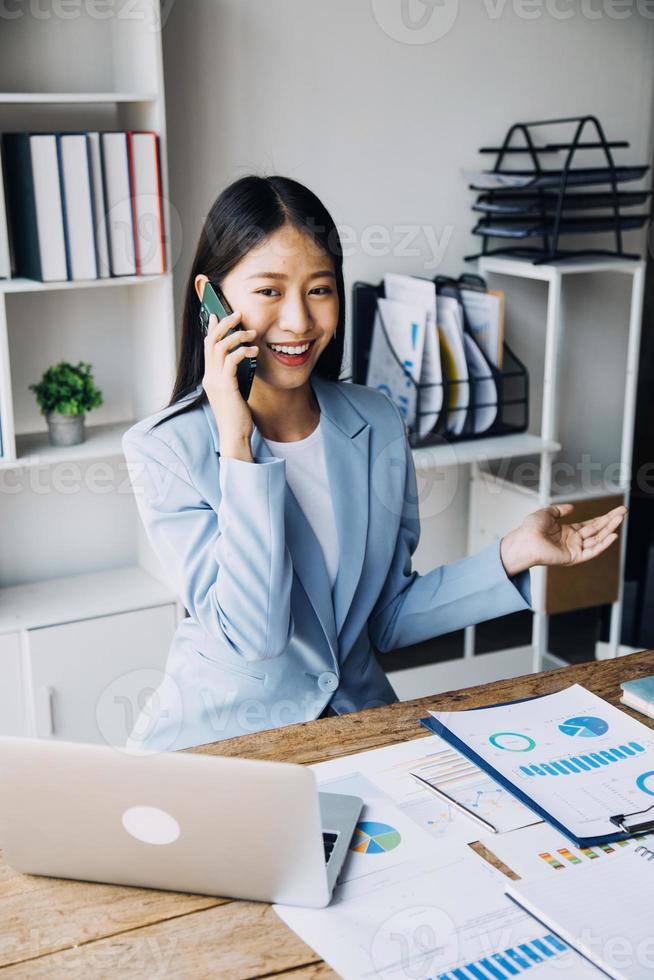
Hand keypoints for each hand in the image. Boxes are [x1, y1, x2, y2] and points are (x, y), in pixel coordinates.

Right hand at [202, 310, 258, 459]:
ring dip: (237, 335)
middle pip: (211, 341)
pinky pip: (231, 360)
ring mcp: (216, 381)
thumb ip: (233, 377)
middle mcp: (209, 377)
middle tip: (238, 314)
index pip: (207, 347)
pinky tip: (254, 351)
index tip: (218, 314)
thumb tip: (243, 361)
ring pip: (221, 347)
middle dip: (224, 324)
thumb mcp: (234, 392)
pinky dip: (242, 351)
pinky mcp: (226, 386)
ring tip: (252, 333)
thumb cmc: (237, 417)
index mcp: (210, 377)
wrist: (234, 436)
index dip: (212, 329)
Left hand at [499, 503, 626, 576]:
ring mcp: (575, 549)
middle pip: (597, 530)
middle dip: (611, 521)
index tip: (616, 511)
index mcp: (568, 531)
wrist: (524, 541)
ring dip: (610, 529)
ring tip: (620, 519)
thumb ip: (560, 510)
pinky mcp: (574, 557)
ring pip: (597, 539)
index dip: (603, 518)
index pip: (591, 524)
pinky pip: (592, 551)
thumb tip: (573, 508)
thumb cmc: (530, 529)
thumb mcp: (547, 513)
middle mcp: (573, 540)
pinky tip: (612, 535)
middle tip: (624, 512)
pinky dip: (603, 545)